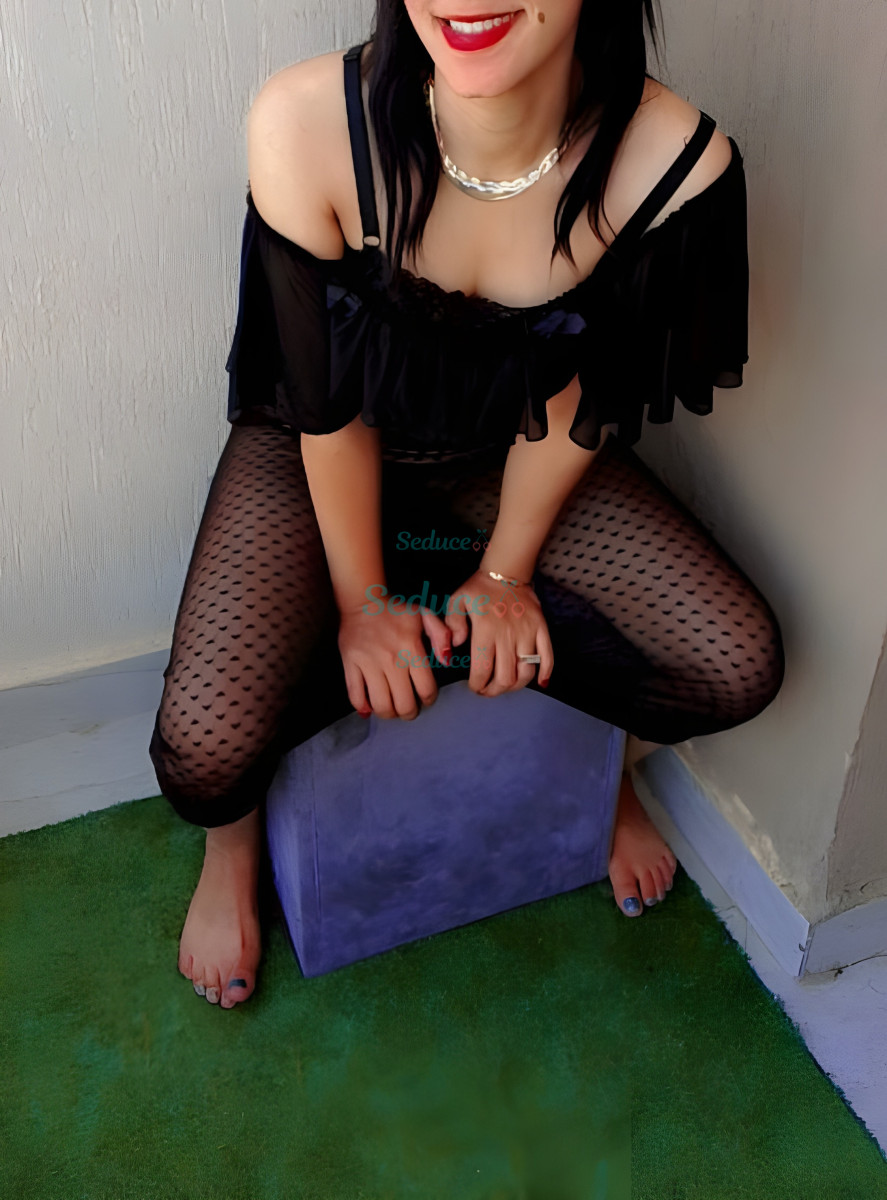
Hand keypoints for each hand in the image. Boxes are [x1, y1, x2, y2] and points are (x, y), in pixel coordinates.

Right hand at [337, 601, 452, 719]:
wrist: (362, 601)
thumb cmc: (396, 610)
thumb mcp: (424, 614)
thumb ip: (441, 635)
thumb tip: (447, 661)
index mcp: (411, 648)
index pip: (426, 689)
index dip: (429, 700)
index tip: (426, 698)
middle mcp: (391, 659)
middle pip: (404, 704)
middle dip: (409, 713)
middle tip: (409, 708)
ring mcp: (369, 664)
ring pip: (381, 704)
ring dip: (389, 713)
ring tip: (392, 708)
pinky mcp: (350, 665)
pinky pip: (355, 695)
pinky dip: (363, 707)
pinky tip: (370, 707)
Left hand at [443, 569, 553, 696]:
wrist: (506, 571)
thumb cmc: (479, 589)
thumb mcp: (457, 601)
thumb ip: (452, 624)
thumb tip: (456, 646)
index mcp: (486, 630)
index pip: (483, 670)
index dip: (478, 685)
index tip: (474, 688)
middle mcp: (508, 635)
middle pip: (505, 677)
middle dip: (495, 691)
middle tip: (488, 691)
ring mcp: (528, 633)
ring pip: (526, 672)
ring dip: (516, 686)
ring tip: (506, 686)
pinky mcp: (541, 629)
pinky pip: (547, 656)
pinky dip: (546, 672)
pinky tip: (540, 683)